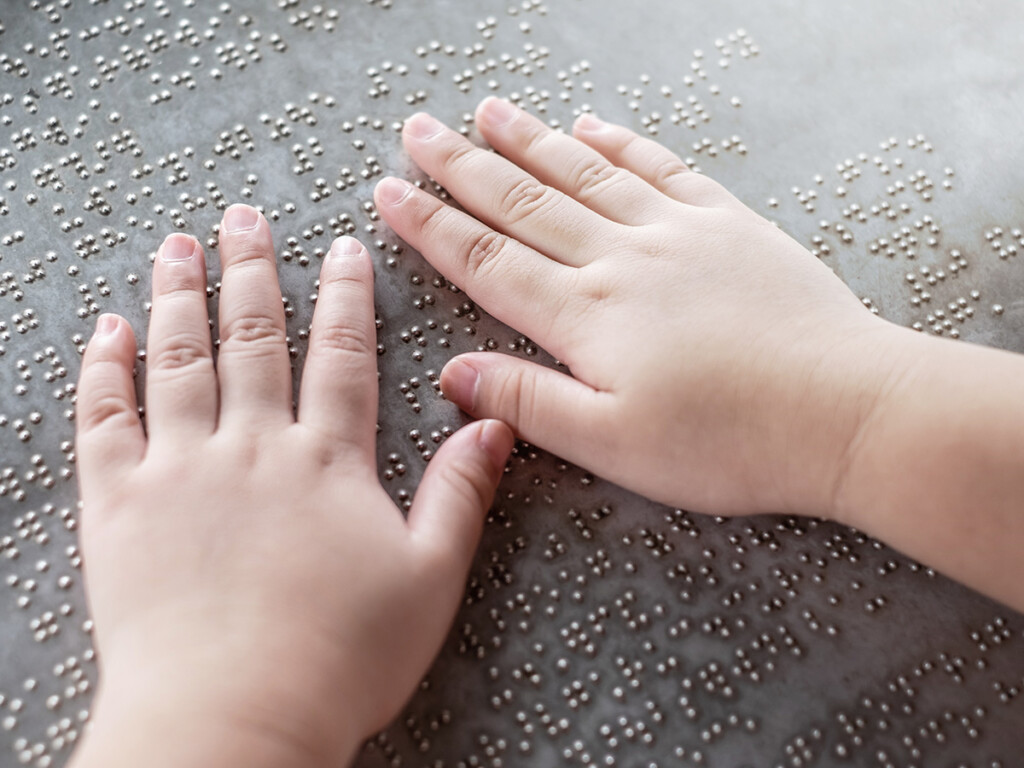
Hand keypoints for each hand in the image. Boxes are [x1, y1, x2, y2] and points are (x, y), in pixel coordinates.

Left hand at [72, 207, 512, 767]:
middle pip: (254, 339)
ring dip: (180, 296)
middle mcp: (253, 447)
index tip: (343, 251)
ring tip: (178, 245)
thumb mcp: (429, 579)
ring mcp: (181, 469)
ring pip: (180, 360)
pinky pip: (106, 419)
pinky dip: (105, 368)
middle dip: (253, 272)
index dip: (346, 297)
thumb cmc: (338, 659)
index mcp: (326, 461)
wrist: (232, 721)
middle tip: (245, 218)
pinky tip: (108, 329)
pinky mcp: (119, 504)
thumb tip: (493, 423)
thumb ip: (460, 494)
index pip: (341, 356)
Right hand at [374, 98, 905, 519]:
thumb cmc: (731, 442)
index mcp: (587, 316)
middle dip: (463, 166)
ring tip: (488, 111)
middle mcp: (622, 259)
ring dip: (531, 140)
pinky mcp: (728, 226)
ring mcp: (677, 233)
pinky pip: (662, 168)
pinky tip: (594, 124)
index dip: (431, 227)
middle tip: (419, 132)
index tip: (390, 194)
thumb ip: (529, 403)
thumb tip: (455, 374)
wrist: (843, 412)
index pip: (487, 261)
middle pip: (524, 202)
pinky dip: (623, 142)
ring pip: (585, 173)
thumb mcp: (614, 444)